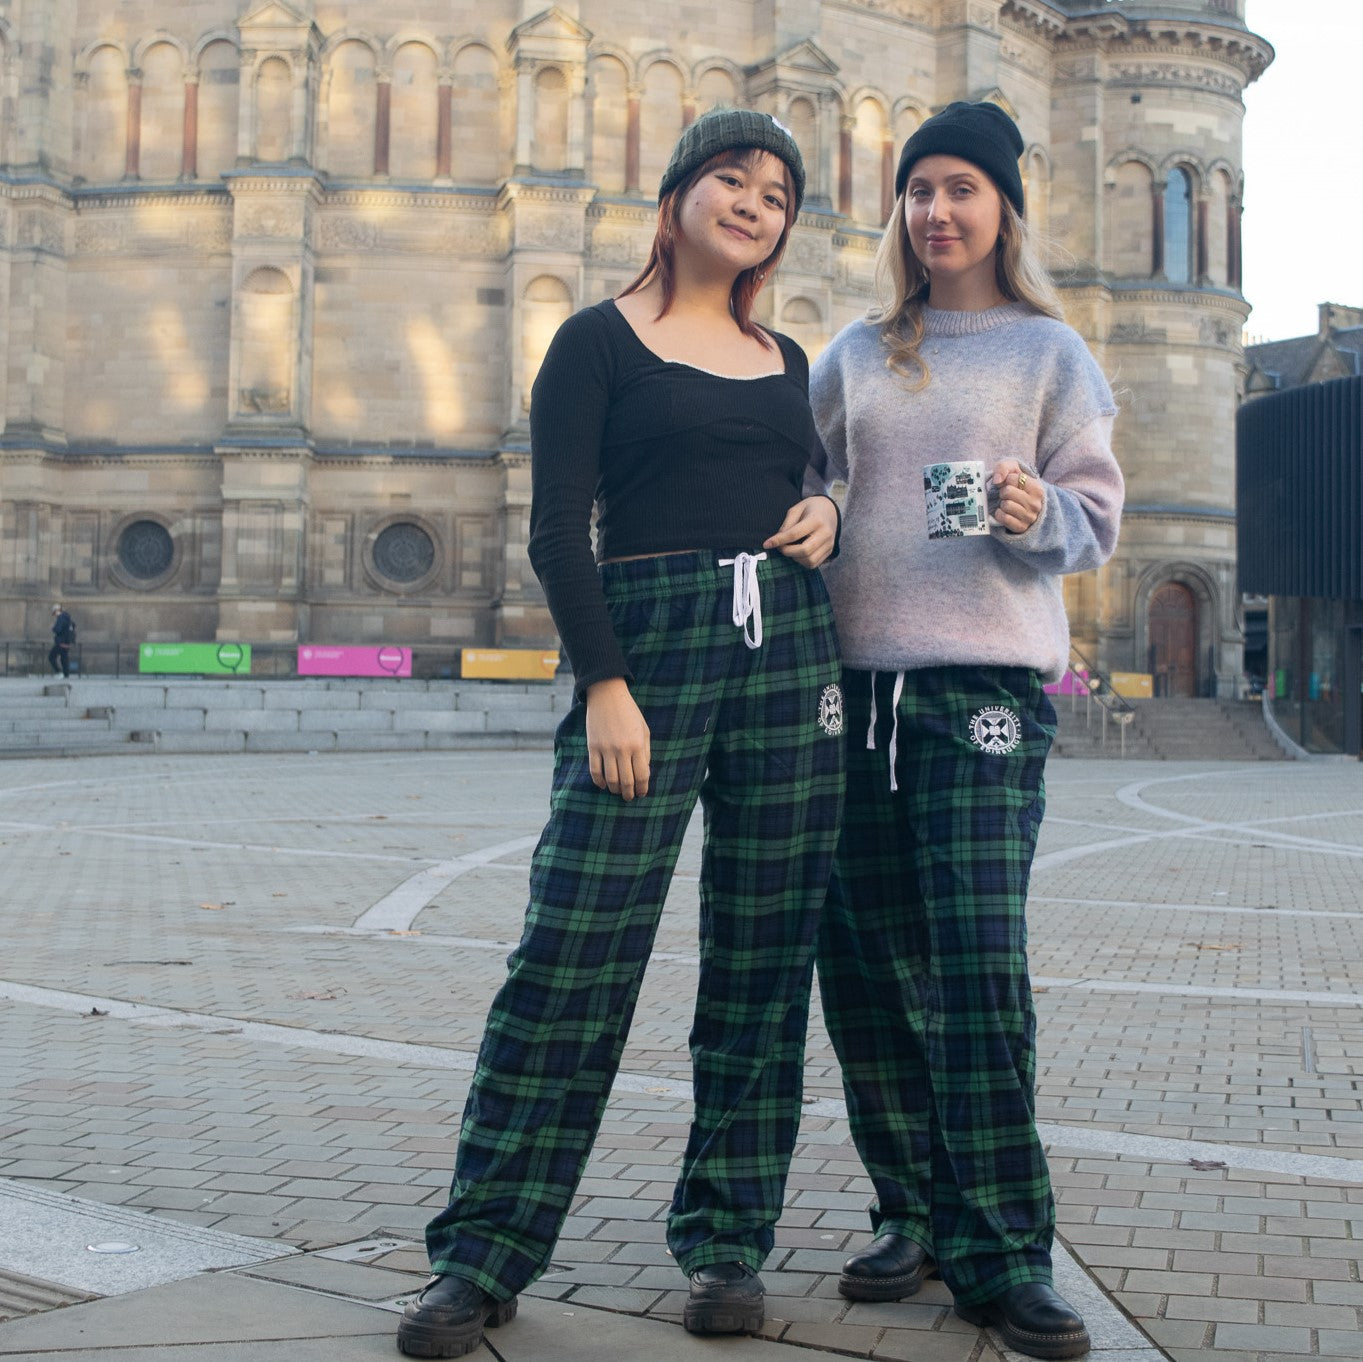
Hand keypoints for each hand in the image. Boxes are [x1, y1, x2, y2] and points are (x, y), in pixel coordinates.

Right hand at [585, 678, 650, 800]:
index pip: (642, 775)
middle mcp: (622, 749)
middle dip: (629, 793)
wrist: (607, 695)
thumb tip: (643, 773)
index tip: (642, 793)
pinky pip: (595, 771)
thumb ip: (645, 751)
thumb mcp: (644, 729)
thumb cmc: (629, 712)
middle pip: (626, 781)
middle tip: (629, 797)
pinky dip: (599, 782)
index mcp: (637, 745)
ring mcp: (606, 748)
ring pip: (610, 779)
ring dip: (615, 790)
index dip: (643, 788)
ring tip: (617, 791)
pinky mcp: (592, 746)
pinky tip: (604, 785)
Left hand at [764, 495, 837, 566]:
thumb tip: (777, 540)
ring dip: (795, 558)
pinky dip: (802, 562)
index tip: (766, 544)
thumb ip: (787, 524)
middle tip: (780, 547)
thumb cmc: (810, 508)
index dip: (778, 540)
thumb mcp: (796, 509)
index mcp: (816, 519)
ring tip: (789, 550)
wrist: (830, 511)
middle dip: (787, 552)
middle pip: (804, 550)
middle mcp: (826, 533)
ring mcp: (829, 544)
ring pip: (810, 560)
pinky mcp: (830, 551)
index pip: (795, 534)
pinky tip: (797, 554)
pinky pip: (814, 564)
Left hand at [991, 460, 1043, 533]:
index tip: (1012, 484)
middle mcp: (1036, 504)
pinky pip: (1003, 518)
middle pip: (1007, 492)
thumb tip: (997, 480)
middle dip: (1003, 492)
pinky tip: (1004, 512)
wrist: (1022, 504)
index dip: (1007, 480)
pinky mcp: (1021, 527)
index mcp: (1037, 489)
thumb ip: (1004, 467)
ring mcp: (1029, 517)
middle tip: (1007, 494)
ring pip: (1005, 505)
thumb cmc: (1017, 486)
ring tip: (1007, 503)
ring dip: (1002, 503)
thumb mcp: (1013, 470)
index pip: (1013, 479)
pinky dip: (999, 514)